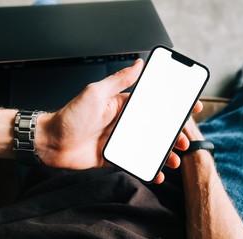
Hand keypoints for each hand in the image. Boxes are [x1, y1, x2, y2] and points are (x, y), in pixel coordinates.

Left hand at [35, 59, 202, 183]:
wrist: (51, 142)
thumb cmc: (70, 115)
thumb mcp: (95, 93)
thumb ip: (119, 80)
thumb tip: (139, 63)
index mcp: (122, 105)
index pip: (153, 104)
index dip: (173, 106)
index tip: (191, 108)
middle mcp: (123, 122)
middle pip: (156, 128)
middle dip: (173, 134)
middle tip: (184, 141)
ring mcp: (120, 140)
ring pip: (149, 146)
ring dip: (164, 153)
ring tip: (175, 160)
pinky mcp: (113, 156)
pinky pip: (135, 162)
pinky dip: (147, 168)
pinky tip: (157, 173)